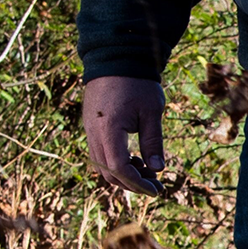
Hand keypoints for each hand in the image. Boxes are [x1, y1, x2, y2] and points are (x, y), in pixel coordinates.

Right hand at [83, 75, 167, 194]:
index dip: (138, 183)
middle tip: (157, 184)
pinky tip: (136, 158)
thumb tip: (158, 169)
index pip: (119, 168)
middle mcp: (94, 134)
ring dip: (125, 174)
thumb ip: (153, 142)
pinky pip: (101, 154)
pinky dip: (117, 162)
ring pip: (102, 165)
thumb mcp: (151, 112)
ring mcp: (89, 131)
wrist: (115, 59)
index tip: (157, 189)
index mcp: (108, 130)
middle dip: (132, 183)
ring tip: (149, 170)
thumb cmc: (137, 84)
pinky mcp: (92, 127)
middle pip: (108, 173)